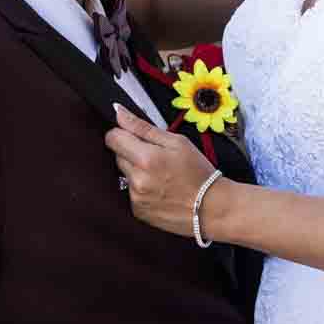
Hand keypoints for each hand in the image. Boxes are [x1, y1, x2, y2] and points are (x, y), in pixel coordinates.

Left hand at [104, 105, 216, 237]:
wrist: (211, 208)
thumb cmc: (199, 173)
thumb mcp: (177, 142)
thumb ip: (143, 127)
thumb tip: (119, 113)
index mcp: (146, 158)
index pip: (113, 138)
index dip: (123, 134)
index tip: (135, 137)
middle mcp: (137, 179)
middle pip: (118, 156)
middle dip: (133, 153)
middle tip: (157, 158)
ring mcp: (136, 197)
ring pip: (125, 175)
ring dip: (137, 172)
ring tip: (162, 176)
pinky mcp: (138, 210)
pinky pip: (131, 193)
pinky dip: (142, 189)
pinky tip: (160, 190)